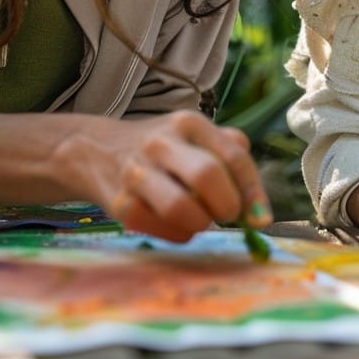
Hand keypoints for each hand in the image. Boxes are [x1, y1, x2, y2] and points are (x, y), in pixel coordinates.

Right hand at [68, 110, 271, 242]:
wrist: (96, 150)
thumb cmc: (164, 149)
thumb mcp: (196, 137)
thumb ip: (231, 157)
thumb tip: (260, 211)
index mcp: (190, 123)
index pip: (234, 154)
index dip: (253, 190)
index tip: (262, 217)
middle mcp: (163, 142)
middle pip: (207, 176)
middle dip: (226, 205)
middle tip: (226, 214)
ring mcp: (137, 171)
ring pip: (179, 206)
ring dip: (200, 223)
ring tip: (202, 220)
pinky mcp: (117, 201)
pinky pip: (155, 227)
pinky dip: (176, 235)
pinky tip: (179, 227)